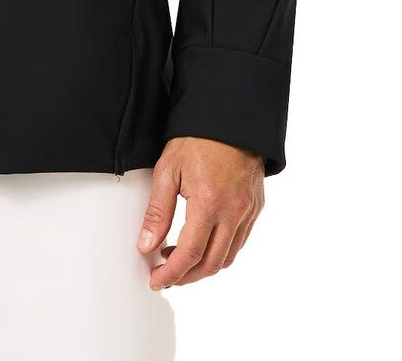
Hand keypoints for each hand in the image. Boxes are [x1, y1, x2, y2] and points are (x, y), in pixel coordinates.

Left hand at [137, 137, 264, 289]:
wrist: (230, 119)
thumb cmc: (197, 139)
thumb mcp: (168, 170)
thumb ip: (158, 211)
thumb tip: (146, 245)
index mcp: (209, 203)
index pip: (189, 254)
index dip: (171, 273)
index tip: (156, 281)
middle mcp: (233, 212)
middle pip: (210, 264)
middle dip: (186, 276)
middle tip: (165, 275)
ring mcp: (247, 212)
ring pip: (227, 258)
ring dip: (203, 267)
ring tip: (179, 259)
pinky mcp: (255, 209)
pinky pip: (239, 242)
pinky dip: (220, 252)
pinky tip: (202, 243)